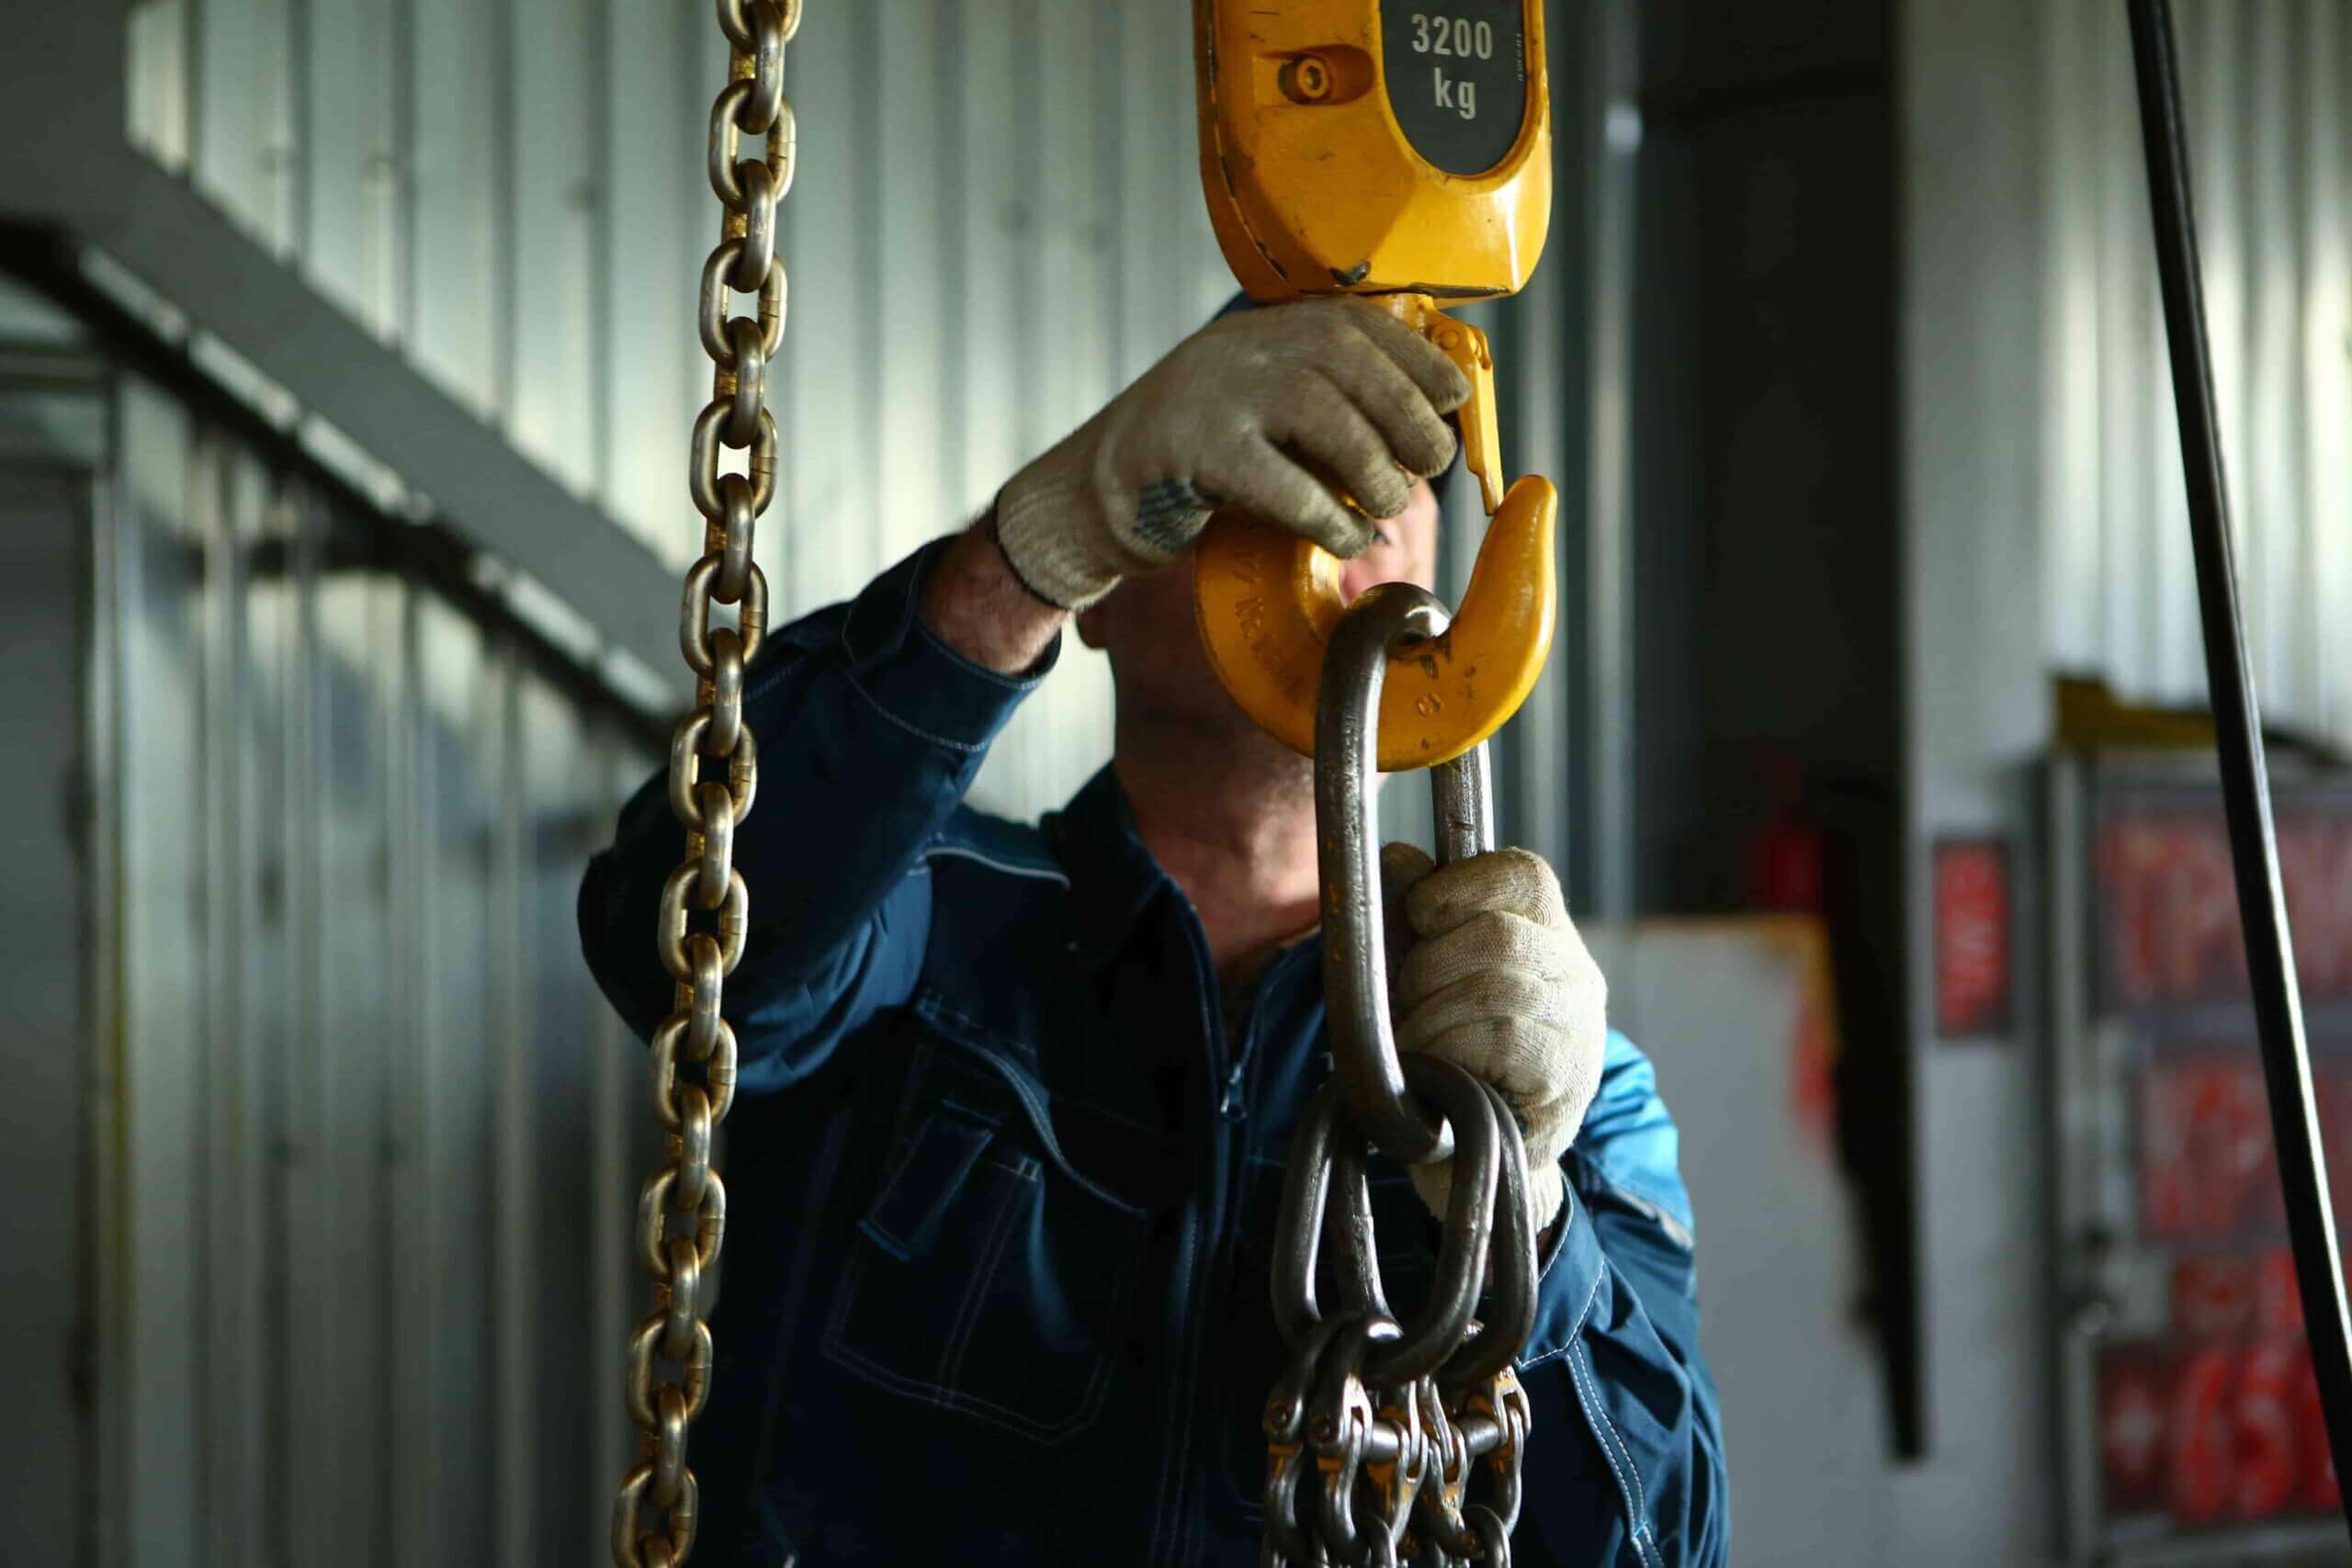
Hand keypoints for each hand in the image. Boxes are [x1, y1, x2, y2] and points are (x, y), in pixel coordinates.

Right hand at [993, 297, 1469, 608]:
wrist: (1096, 495)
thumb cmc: (1201, 461)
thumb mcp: (1263, 408)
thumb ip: (1327, 399)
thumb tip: (1428, 422)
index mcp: (1263, 329)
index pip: (1358, 321)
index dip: (1416, 357)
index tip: (1453, 397)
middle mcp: (1240, 348)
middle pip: (1348, 361)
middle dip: (1406, 415)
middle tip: (1430, 463)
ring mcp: (1212, 396)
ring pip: (1322, 416)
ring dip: (1374, 469)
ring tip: (1389, 506)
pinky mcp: (1191, 454)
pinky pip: (1280, 483)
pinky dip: (1328, 514)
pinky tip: (1349, 537)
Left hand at [1380, 844, 1605, 1232]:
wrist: (1470, 1163)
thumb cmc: (1443, 1059)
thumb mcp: (1418, 978)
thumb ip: (1410, 917)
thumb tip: (1398, 859)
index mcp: (1546, 936)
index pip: (1523, 873)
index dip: (1456, 887)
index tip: (1419, 920)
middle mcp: (1577, 975)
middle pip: (1497, 931)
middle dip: (1428, 967)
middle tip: (1408, 1007)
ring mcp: (1580, 1029)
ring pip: (1497, 985)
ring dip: (1432, 1016)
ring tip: (1417, 1047)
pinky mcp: (1567, 1080)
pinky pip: (1504, 1037)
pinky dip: (1450, 1050)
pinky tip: (1437, 1073)